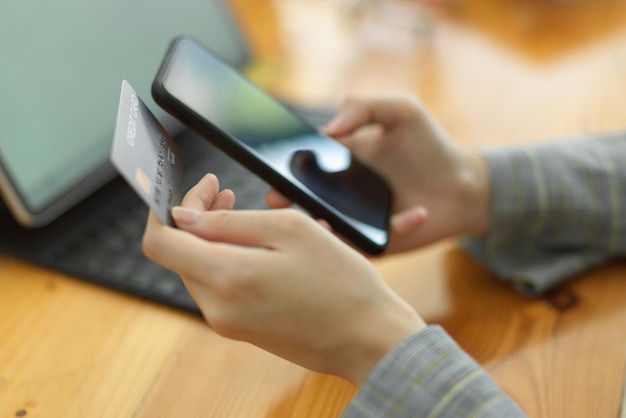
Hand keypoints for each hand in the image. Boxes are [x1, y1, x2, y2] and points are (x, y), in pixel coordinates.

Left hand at [143, 173, 424, 385]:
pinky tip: (268, 247)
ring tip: (258, 220)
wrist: (369, 339)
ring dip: (219, 238)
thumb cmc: (341, 283)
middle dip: (198, 218)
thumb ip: (229, 222)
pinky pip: (223, 287)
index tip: (201, 187)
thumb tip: (184, 217)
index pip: (160, 240)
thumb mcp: (290, 231)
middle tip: (228, 193)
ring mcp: (228, 322)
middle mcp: (217, 306)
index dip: (167, 206)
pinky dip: (235, 260)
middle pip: (182, 253)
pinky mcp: (242, 329)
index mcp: (227, 277)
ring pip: (202, 268)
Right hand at [267, 94, 489, 252]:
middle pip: (307, 203)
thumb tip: (329, 129)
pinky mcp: (381, 242)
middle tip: (279, 201)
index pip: (304, 169)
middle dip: (288, 204)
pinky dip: (394, 230)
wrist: (468, 183)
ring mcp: (360, 221)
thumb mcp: (401, 110)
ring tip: (326, 222)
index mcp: (341, 164)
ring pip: (330, 232)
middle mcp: (344, 195)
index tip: (273, 173)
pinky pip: (373, 244)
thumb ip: (364, 107)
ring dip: (324, 229)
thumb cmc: (432, 144)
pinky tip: (418, 213)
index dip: (285, 172)